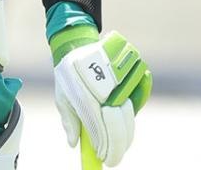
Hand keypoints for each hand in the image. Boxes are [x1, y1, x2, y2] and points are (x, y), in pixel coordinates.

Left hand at [52, 28, 151, 165]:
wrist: (77, 43)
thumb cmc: (67, 74)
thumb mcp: (62, 96)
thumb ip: (69, 119)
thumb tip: (73, 143)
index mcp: (85, 93)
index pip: (101, 129)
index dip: (107, 148)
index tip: (107, 160)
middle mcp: (104, 87)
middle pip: (119, 124)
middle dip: (119, 146)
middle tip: (114, 158)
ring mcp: (119, 78)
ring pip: (129, 113)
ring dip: (126, 132)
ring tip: (119, 143)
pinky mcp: (130, 70)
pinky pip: (138, 97)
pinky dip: (133, 112)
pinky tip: (126, 121)